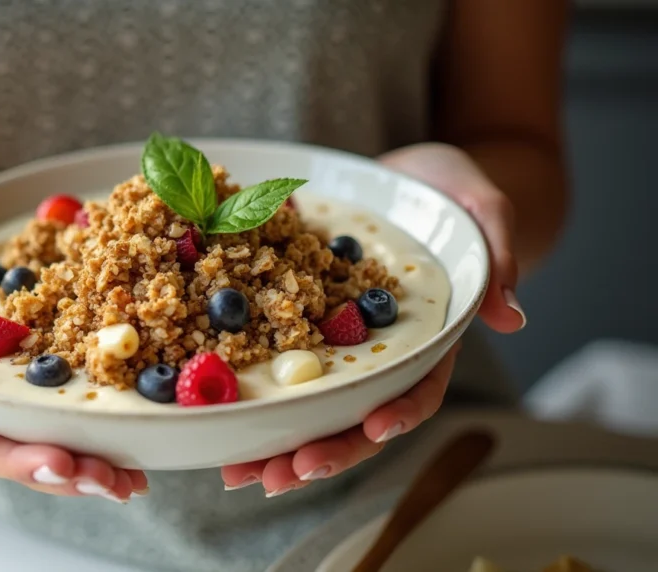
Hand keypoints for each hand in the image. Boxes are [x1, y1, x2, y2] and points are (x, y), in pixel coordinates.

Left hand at [221, 143, 525, 495]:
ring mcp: (341, 347)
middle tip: (283, 477)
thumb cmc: (450, 192)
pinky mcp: (302, 328)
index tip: (375, 428)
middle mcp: (383, 354)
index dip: (400, 412)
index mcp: (430, 338)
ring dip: (278, 446)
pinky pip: (276, 371)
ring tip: (239, 475)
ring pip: (313, 410)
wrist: (404, 178)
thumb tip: (511, 315)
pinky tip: (221, 427)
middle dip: (324, 451)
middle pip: (358, 417)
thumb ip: (498, 256)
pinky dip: (252, 402)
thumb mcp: (481, 209)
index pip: (422, 387)